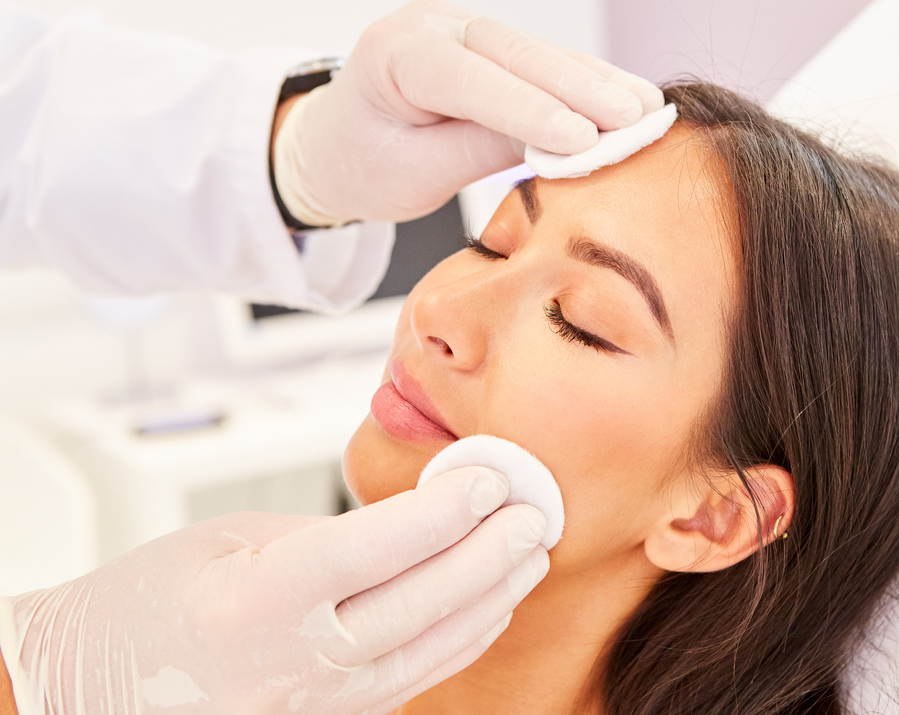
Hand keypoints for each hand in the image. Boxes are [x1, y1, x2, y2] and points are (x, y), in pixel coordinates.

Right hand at [1, 467, 548, 713]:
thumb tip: (412, 524)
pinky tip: (491, 605)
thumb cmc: (144, 605)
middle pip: (418, 603)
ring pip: (430, 650)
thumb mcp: (224, 540)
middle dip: (489, 553)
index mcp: (252, 603)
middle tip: (534, 512)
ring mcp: (312, 703)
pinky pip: (412, 678)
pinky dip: (461, 639)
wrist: (90, 688)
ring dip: (492, 597)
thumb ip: (322, 536)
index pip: (373, 550)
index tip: (488, 480)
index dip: (442, 513)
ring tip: (530, 552)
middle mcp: (289, 663)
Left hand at [272, 0, 662, 225]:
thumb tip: (560, 146)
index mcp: (392, 55)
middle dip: (579, 88)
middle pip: (513, 53)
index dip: (530, 108)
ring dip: (596, 82)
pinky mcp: (489, 45)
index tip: (583, 138)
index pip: (468, 78)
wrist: (338, 146)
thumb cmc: (365, 164)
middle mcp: (430, 25)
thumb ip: (480, 152)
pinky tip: (629, 98)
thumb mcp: (414, 174)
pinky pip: (542, 62)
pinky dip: (586, 82)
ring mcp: (462, 27)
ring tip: (647, 111)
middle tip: (634, 120)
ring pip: (538, 52)